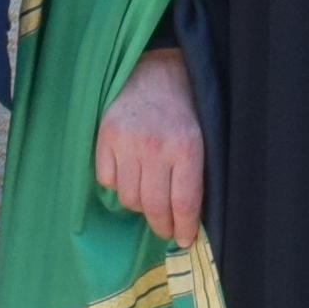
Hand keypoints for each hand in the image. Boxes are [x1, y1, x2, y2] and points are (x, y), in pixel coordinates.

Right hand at [93, 48, 204, 250]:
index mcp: (187, 146)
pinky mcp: (105, 137)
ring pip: (129, 198)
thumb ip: (196, 172)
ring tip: (148, 198)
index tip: (184, 239)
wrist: (154, 68)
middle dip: (162, 225)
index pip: (184, 202)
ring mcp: (127, 142)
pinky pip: (107, 180)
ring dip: (139, 205)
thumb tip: (191, 218)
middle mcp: (155, 147)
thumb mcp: (203, 135)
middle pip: (154, 206)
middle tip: (165, 230)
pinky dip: (117, 184)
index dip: (184, 227)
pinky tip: (129, 175)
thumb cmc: (184, 105)